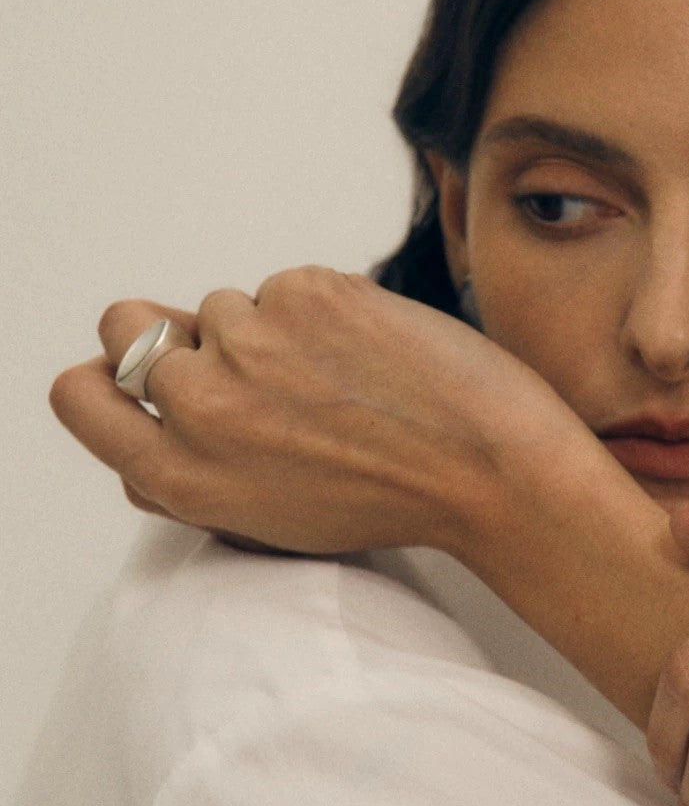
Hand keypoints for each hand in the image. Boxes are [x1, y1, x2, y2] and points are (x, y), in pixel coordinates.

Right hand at [49, 265, 581, 556]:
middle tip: (247, 354)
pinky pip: (291, 286)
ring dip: (272, 330)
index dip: (101, 374)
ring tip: (346, 380)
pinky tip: (377, 356)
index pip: (80, 396)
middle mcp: (200, 405)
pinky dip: (328, 311)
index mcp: (181, 476)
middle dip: (176, 331)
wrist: (490, 470)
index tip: (129, 369)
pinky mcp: (305, 292)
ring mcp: (250, 341)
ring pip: (227, 305)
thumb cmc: (392, 501)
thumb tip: (152, 414)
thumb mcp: (267, 519)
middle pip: (130, 325)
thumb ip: (193, 470)